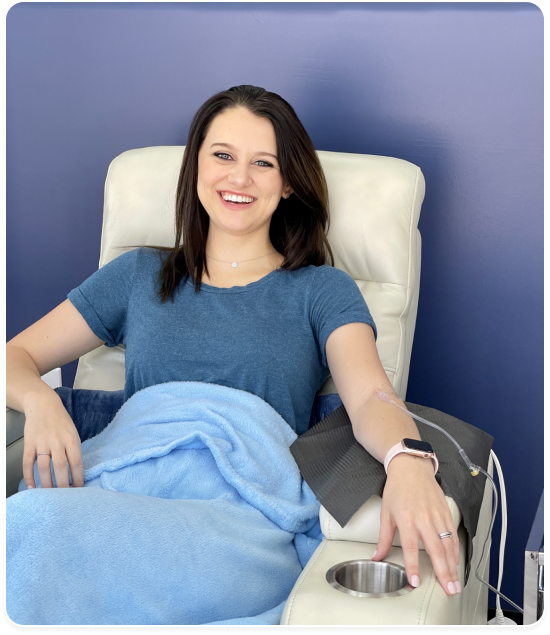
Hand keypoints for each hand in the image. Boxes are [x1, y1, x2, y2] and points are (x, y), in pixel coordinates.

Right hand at [22, 393, 83, 488]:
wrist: (43, 405)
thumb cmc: (61, 421)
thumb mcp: (73, 433)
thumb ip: (74, 450)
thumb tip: (76, 472)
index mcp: (71, 439)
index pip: (76, 462)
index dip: (78, 478)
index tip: (79, 490)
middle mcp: (57, 441)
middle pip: (60, 467)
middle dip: (62, 485)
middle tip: (64, 498)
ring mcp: (41, 442)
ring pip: (43, 468)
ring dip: (46, 484)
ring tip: (49, 496)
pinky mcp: (29, 444)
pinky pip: (27, 463)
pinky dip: (29, 477)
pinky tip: (31, 487)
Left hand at [372, 454, 460, 595]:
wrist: (411, 467)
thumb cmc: (397, 489)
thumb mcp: (386, 512)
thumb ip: (384, 538)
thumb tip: (377, 556)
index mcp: (406, 519)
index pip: (411, 548)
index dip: (413, 566)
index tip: (415, 582)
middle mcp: (424, 518)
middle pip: (435, 549)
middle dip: (443, 572)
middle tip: (449, 590)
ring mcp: (437, 515)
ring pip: (448, 544)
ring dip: (452, 565)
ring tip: (455, 582)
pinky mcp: (446, 512)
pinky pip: (453, 534)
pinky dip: (456, 550)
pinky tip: (456, 562)